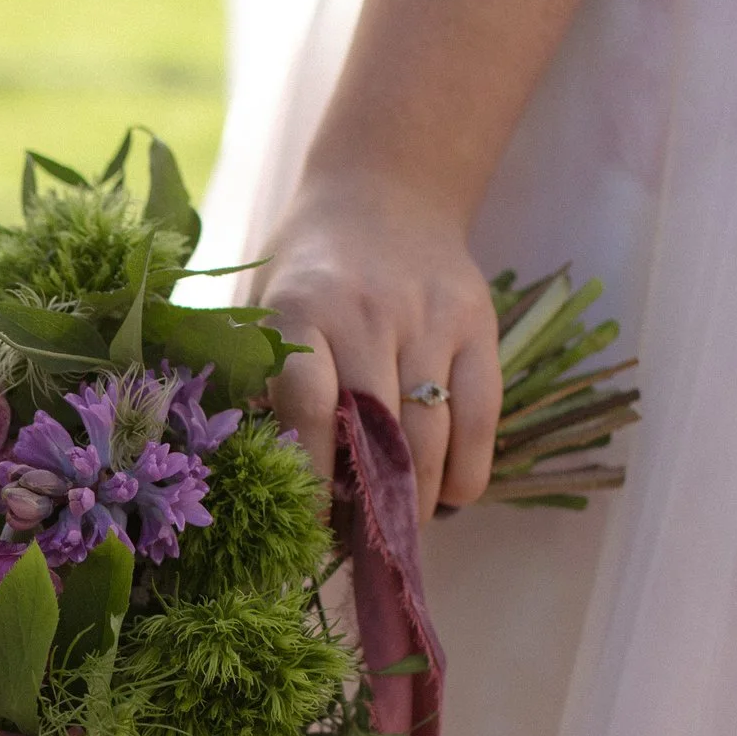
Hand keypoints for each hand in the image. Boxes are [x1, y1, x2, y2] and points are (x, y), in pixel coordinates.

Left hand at [243, 174, 501, 520]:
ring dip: (416, 499)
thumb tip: (256, 479)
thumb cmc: (308, 271)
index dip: (310, 476)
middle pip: (376, 432)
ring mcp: (430, 318)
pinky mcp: (480, 325)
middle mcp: (368, 312)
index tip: (305, 526)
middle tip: (355, 544)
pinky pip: (479, 417)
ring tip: (396, 531)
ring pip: (430, 434)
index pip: (310, 406)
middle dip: (366, 503)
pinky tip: (447, 499)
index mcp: (301, 310)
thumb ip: (258, 382)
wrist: (384, 191)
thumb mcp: (264, 307)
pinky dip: (465, 472)